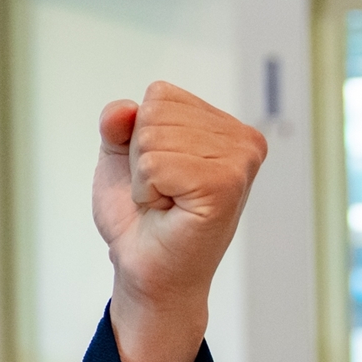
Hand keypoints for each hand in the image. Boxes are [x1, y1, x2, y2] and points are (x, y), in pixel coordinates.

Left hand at [92, 81, 266, 361]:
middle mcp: (243, 139)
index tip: (158, 173)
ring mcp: (239, 162)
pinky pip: (157, 164)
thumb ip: (118, 124)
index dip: (139, 136)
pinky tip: (169, 210)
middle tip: (161, 192)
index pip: (160, 94)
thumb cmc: (140, 216)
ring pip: (152, 138)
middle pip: (155, 113)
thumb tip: (123, 109)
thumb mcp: (120, 158)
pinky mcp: (225, 185)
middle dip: (140, 158)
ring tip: (166, 202)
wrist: (144, 267)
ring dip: (145, 177)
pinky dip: (148, 191)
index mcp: (223, 125)